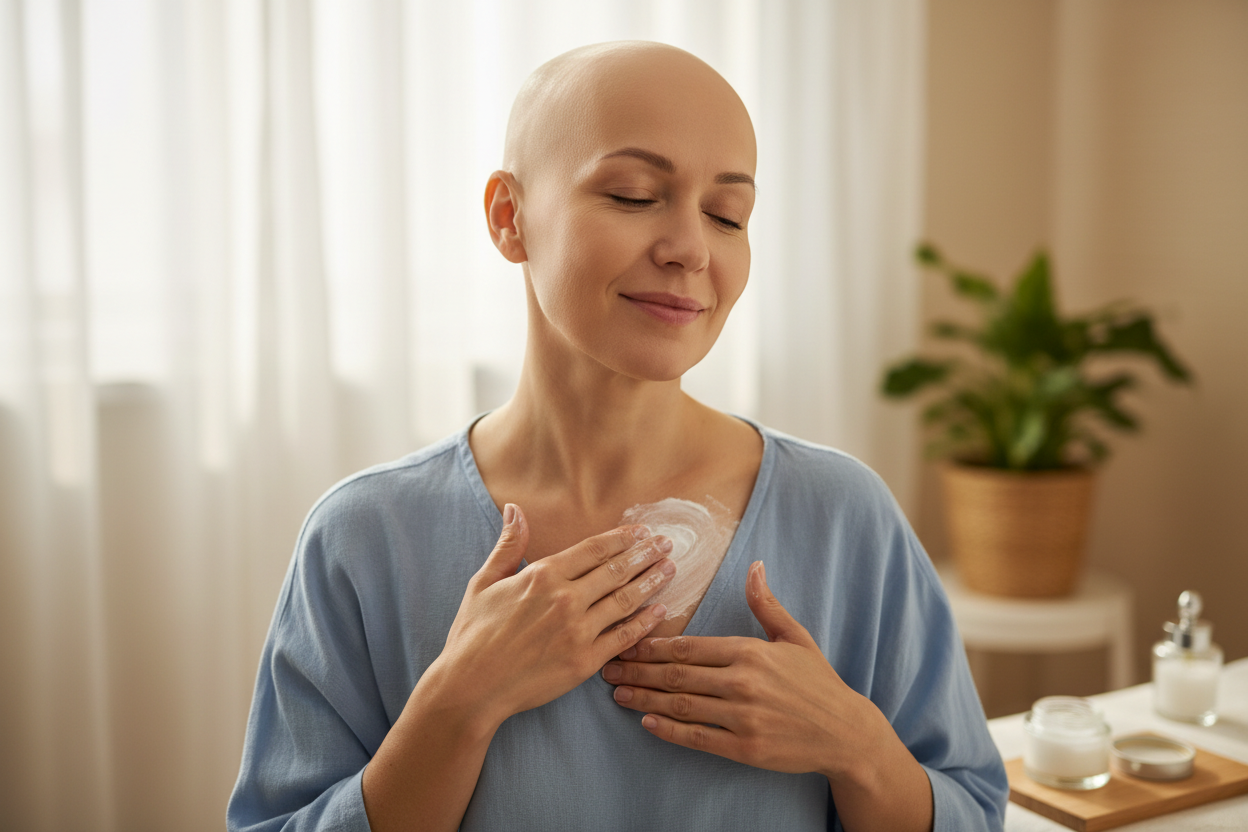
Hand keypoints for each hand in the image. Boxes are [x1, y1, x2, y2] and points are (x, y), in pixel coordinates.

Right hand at [434, 504, 675, 726]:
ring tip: (670, 570)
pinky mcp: (584, 661)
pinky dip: (645, 623)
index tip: (642, 532)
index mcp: (543, 576)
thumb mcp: (484, 582)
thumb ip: (508, 545)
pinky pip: (624, 637)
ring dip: (651, 582)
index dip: (622, 538)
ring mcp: (578, 631)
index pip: (594, 549)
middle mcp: (565, 599)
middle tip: (667, 545)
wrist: (471, 687)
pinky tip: (660, 611)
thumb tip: (513, 509)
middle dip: (645, 554)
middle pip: (617, 570)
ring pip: (626, 600)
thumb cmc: (473, 635)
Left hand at [601, 561, 895, 781]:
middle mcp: (742, 683)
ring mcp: (743, 717)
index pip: (689, 645)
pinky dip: (669, 730)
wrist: (844, 731)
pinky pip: (698, 738)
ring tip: (617, 693)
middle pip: (677, 674)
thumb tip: (754, 565)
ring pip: (681, 705)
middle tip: (607, 668)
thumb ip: (766, 604)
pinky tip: (647, 722)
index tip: (626, 641)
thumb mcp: (794, 636)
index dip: (653, 644)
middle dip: (638, 669)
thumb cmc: (818, 681)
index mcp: (749, 652)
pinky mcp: (745, 748)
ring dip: (644, 698)